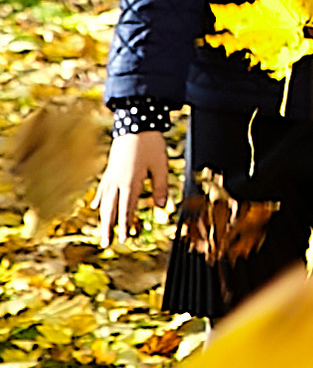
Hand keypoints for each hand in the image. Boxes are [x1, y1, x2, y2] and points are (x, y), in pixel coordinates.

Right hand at [97, 122, 167, 244]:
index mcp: (130, 181)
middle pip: (110, 209)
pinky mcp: (110, 169)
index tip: (123, 238)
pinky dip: (99, 199)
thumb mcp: (160, 165)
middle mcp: (117, 181)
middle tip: (105, 244)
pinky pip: (102, 188)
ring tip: (101, 231)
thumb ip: (159, 186)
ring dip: (102, 218)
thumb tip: (161, 206)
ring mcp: (111, 175)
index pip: (126, 208)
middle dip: (108, 227)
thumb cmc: (150, 144)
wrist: (135, 123)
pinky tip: (95, 207)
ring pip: (104, 201)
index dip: (124, 224)